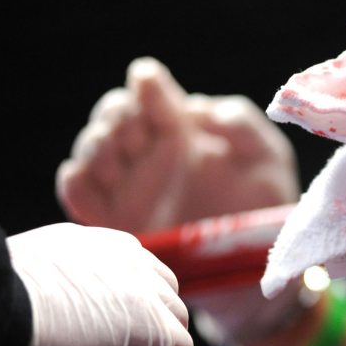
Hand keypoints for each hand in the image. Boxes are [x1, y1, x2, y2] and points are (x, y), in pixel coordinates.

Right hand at [0, 223, 192, 345]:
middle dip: (151, 328)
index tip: (116, 334)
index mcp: (96, 246)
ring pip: (173, 324)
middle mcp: (127, 260)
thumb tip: (56, 318)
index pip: (131, 273)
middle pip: (159, 295)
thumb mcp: (31, 289)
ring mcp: (148, 292)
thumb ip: (59, 292)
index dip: (131, 306)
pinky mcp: (158, 329)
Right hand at [56, 56, 298, 232]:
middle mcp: (150, 154)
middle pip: (112, 116)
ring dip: (98, 145)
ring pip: (91, 150)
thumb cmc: (265, 203)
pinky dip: (76, 180)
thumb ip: (243, 124)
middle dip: (117, 115)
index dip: (146, 84)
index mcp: (182, 130)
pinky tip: (96, 178)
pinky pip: (79, 193)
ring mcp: (129, 186)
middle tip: (139, 132)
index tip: (152, 85)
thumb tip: (197, 109)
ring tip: (123, 156)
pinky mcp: (115, 219)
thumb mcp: (269, 157)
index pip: (149, 93)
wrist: (256, 261)